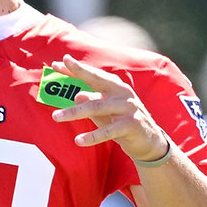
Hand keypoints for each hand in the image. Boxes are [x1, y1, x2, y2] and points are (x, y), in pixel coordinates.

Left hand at [49, 55, 170, 162]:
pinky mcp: (132, 125)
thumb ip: (93, 102)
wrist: (150, 142)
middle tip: (56, 69)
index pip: (93, 75)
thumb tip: (77, 94)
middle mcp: (123, 93)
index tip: (57, 63)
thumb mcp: (106, 112)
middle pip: (96, 81)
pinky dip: (92, 136)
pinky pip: (108, 131)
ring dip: (74, 112)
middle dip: (77, 73)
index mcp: (116, 87)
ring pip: (97, 107)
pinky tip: (79, 140)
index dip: (76, 69)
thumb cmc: (124, 123)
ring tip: (56, 117)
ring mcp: (128, 108)